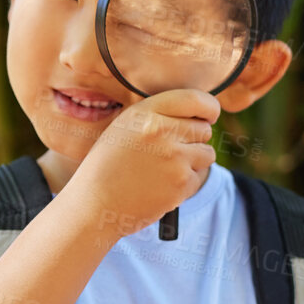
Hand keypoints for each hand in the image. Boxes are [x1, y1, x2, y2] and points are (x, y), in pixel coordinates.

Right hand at [62, 88, 220, 239]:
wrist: (94, 204)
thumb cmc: (108, 166)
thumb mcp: (124, 128)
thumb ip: (158, 117)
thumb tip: (201, 114)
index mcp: (144, 113)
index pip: (194, 99)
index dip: (208, 108)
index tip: (209, 114)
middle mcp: (160, 131)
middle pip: (204, 128)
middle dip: (194, 139)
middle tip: (170, 152)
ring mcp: (174, 158)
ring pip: (208, 152)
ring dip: (194, 160)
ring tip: (166, 168)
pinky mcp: (182, 183)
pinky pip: (201, 176)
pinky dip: (188, 181)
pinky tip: (163, 184)